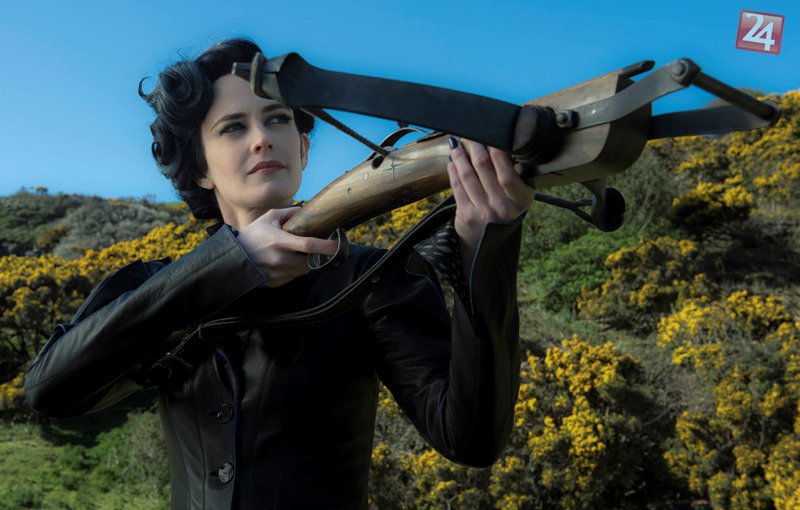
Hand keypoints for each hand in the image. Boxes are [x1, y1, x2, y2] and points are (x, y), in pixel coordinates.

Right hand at [236, 206, 338, 287]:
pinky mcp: (275, 282)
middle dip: (315, 257)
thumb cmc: (252, 235)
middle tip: (315, 251)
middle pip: (309, 262)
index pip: (308, 245)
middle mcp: (279, 258)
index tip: (337, 245)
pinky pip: (293, 277)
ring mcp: (277, 272)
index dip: (326, 246)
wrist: (233, 256)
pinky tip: (283, 263)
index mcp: (279, 241)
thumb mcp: (268, 218)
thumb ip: (289, 213)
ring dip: (304, 264)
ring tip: (294, 255)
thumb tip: (305, 211)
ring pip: (302, 271)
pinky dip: (293, 271)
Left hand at [446, 137, 534, 269]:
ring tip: (456, 143)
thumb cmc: (505, 211)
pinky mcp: (466, 215)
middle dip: (475, 146)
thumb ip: (514, 175)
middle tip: (470, 133)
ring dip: (460, 155)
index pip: (507, 170)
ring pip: (468, 174)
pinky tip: (452, 160)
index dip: (496, 150)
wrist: (488, 242)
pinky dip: (453, 171)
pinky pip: (457, 186)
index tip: (490, 134)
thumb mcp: (518, 197)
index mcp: (521, 199)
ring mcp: (484, 212)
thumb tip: (499, 143)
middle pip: (484, 167)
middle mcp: (504, 207)